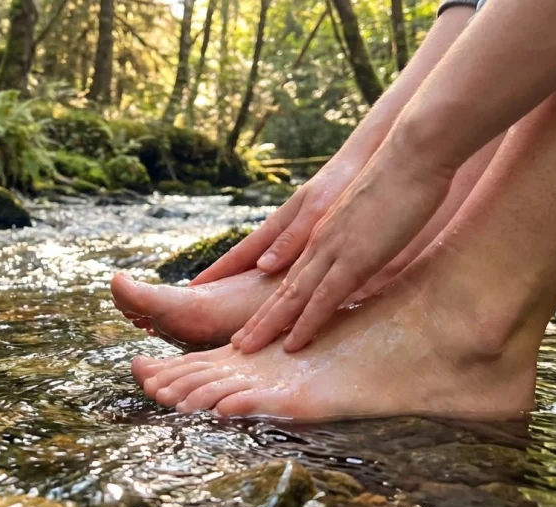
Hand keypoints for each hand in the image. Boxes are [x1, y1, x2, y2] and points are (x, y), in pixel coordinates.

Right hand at [189, 163, 360, 285]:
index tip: (192, 289)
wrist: (362, 161)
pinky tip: (270, 277)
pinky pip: (284, 258)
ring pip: (262, 260)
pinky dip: (270, 271)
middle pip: (244, 259)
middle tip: (197, 296)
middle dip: (222, 277)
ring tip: (227, 294)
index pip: (240, 255)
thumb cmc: (340, 185)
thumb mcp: (316, 213)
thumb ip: (290, 239)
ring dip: (244, 277)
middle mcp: (281, 231)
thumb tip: (261, 267)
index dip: (218, 274)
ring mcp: (293, 231)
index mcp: (278, 228)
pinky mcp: (310, 232)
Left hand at [231, 144, 455, 353]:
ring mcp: (332, 249)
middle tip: (237, 343)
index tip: (241, 306)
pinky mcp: (354, 258)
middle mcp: (318, 240)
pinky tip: (293, 343)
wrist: (411, 153)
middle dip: (256, 316)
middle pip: (279, 286)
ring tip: (246, 348)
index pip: (281, 264)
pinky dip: (306, 323)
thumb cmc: (401, 179)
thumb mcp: (370, 213)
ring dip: (269, 325)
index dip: (259, 286)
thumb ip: (357, 238)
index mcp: (321, 229)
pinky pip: (324, 298)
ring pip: (291, 295)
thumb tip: (354, 261)